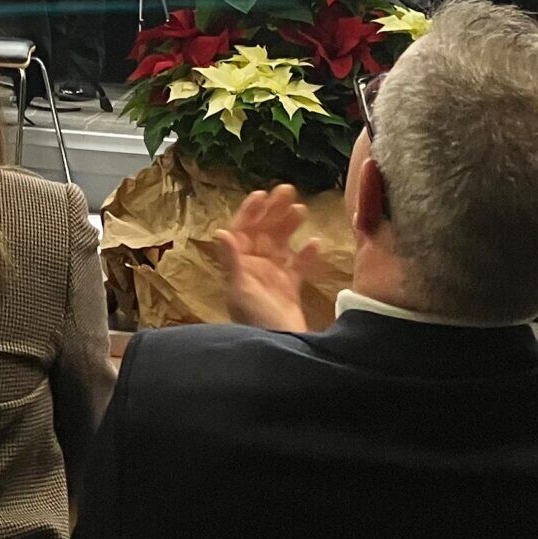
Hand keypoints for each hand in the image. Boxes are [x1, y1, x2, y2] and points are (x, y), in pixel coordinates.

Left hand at [213, 185, 329, 332]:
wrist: (281, 348)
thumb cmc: (256, 320)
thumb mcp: (241, 291)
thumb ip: (232, 261)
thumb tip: (221, 231)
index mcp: (239, 265)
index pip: (242, 231)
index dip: (250, 212)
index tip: (262, 194)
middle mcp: (254, 267)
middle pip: (263, 232)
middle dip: (274, 211)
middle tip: (289, 191)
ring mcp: (273, 277)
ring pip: (281, 243)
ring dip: (290, 226)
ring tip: (302, 210)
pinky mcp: (291, 288)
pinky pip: (298, 266)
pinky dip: (307, 255)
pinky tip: (316, 243)